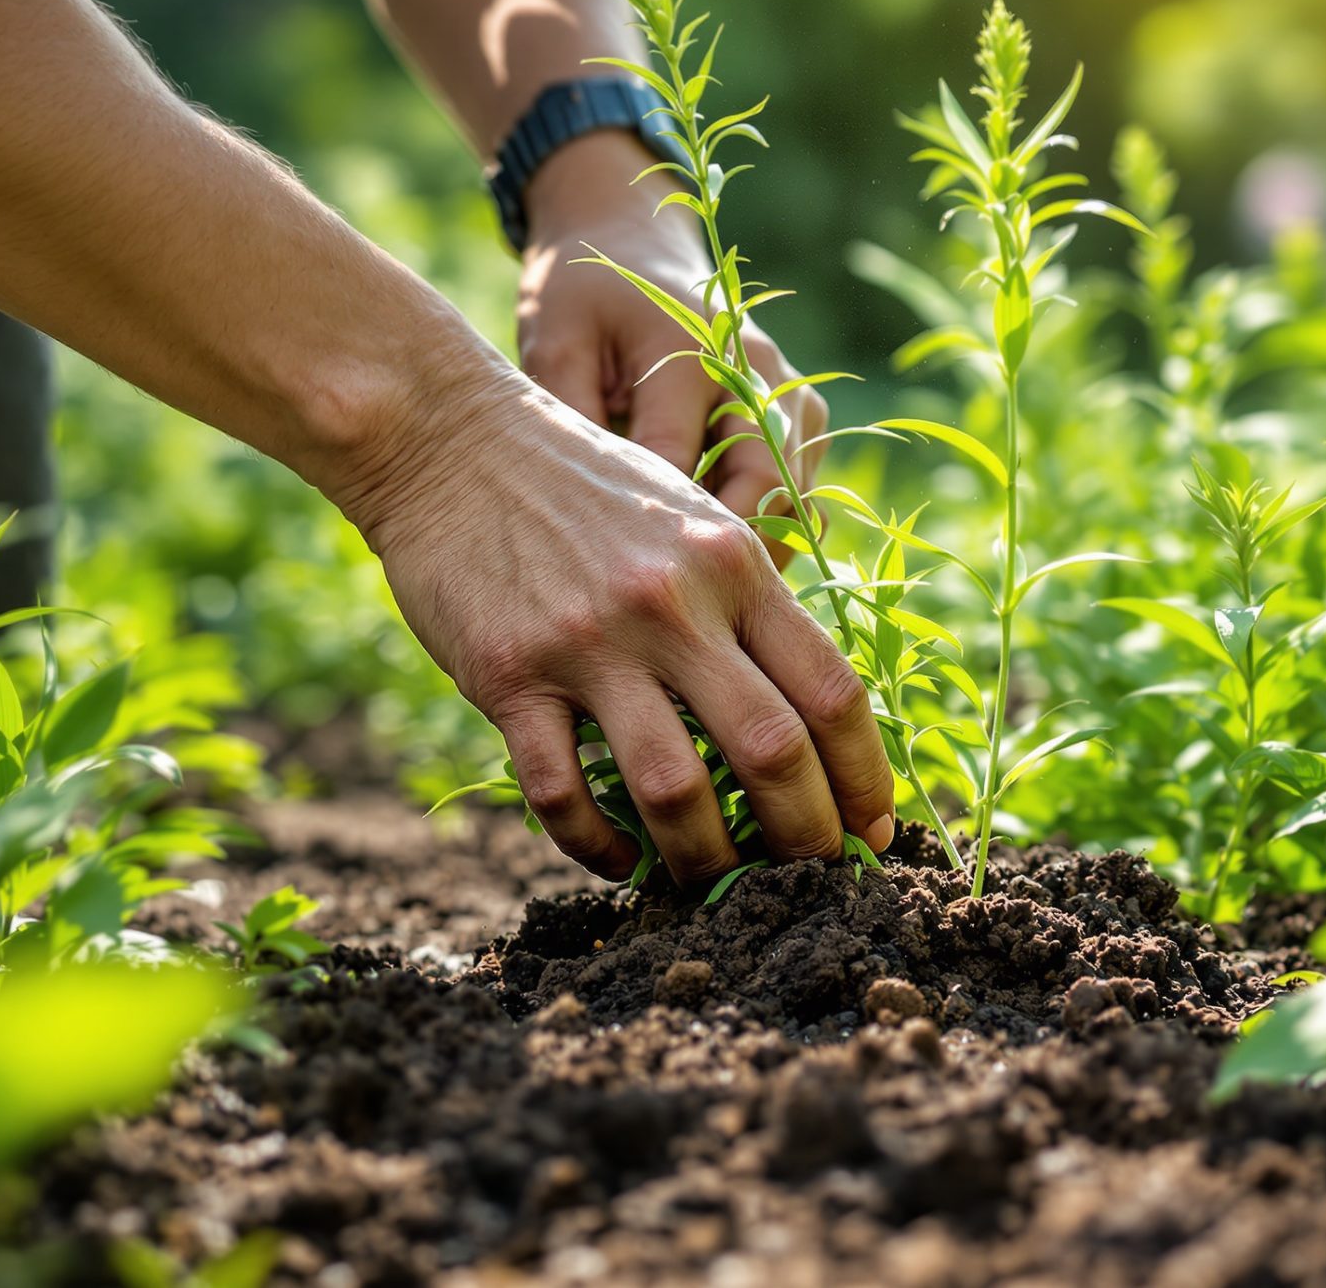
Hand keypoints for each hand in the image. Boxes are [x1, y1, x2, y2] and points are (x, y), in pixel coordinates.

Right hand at [329, 358, 893, 883]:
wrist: (451, 442)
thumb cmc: (589, 490)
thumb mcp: (694, 521)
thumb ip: (749, 608)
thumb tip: (811, 722)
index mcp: (735, 565)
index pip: (833, 690)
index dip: (866, 777)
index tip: (874, 831)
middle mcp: (674, 604)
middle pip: (773, 750)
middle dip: (807, 835)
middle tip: (811, 878)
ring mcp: (590, 642)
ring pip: (674, 789)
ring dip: (703, 860)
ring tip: (712, 885)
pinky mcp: (510, 675)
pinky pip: (562, 793)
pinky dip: (597, 846)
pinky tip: (617, 861)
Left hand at [515, 131, 828, 565]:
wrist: (631, 240)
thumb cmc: (583, 296)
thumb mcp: (554, 344)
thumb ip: (572, 422)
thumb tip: (585, 526)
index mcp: (693, 346)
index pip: (682, 469)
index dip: (651, 545)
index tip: (610, 601)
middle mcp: (762, 369)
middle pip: (768, 493)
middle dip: (718, 563)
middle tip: (664, 617)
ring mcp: (794, 393)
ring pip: (797, 503)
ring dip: (749, 554)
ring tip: (688, 597)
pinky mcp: (804, 418)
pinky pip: (799, 498)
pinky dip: (762, 535)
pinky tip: (710, 562)